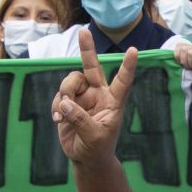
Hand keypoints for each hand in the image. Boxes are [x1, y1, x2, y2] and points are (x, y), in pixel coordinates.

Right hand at [53, 30, 138, 165]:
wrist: (86, 158)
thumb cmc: (98, 148)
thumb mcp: (94, 136)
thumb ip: (80, 119)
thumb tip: (65, 103)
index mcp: (113, 102)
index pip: (122, 82)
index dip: (128, 67)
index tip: (134, 50)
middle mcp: (98, 94)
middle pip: (92, 67)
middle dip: (87, 49)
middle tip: (83, 32)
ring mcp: (83, 97)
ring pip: (70, 82)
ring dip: (64, 94)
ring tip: (62, 114)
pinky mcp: (69, 102)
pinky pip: (59, 96)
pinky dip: (57, 106)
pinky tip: (58, 119)